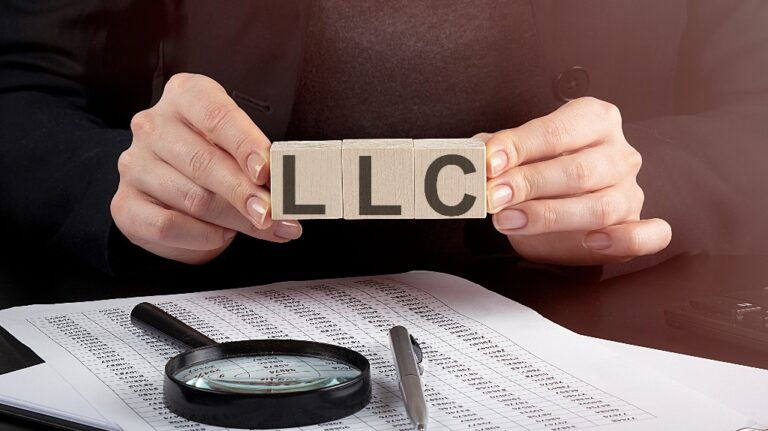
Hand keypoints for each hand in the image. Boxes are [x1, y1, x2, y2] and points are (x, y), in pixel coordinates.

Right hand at [111, 73, 300, 263]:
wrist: (172, 191)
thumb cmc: (215, 161)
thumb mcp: (239, 149)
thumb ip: (259, 164)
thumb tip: (289, 192)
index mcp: (185, 96)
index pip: (217, 117)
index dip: (245, 144)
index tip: (267, 170)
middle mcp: (153, 126)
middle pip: (205, 162)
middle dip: (245, 192)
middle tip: (275, 213)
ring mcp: (135, 165)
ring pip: (193, 198)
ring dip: (235, 220)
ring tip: (265, 227)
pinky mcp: (125, 204)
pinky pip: (168, 225)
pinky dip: (203, 236)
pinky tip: (223, 235)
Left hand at [482, 97, 670, 264]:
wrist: (570, 202)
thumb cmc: (544, 169)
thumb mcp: (520, 154)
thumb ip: (498, 151)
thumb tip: (471, 155)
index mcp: (594, 120)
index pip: (557, 130)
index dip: (520, 146)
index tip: (488, 161)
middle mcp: (619, 153)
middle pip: (579, 170)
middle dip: (529, 184)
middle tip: (492, 196)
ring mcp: (631, 190)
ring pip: (602, 206)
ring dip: (550, 216)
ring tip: (508, 221)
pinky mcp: (637, 224)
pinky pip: (647, 235)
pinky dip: (622, 240)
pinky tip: (591, 243)